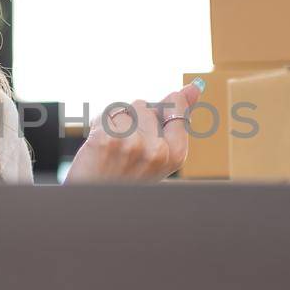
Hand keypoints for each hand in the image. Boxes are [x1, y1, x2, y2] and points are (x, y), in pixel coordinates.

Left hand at [64, 80, 203, 183]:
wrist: (94, 203)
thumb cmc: (126, 177)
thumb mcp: (158, 155)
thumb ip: (176, 120)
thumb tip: (194, 87)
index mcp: (175, 156)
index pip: (176, 111)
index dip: (160, 112)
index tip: (149, 123)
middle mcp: (157, 151)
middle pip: (145, 106)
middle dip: (133, 121)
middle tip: (124, 150)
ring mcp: (132, 144)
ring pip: (125, 108)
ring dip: (116, 123)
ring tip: (111, 149)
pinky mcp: (107, 139)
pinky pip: (107, 114)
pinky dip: (100, 126)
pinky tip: (98, 147)